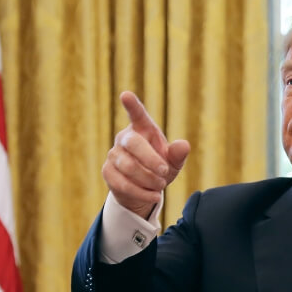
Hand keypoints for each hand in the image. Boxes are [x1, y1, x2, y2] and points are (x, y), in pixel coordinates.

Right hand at [101, 91, 190, 218]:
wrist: (143, 189)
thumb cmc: (159, 169)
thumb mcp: (173, 163)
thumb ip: (178, 154)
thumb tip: (183, 145)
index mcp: (142, 129)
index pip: (137, 114)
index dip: (132, 105)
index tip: (126, 95)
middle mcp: (125, 138)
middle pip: (133, 143)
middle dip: (151, 160)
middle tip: (165, 172)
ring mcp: (113, 154)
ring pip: (129, 166)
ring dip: (149, 179)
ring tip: (161, 185)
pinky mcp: (108, 171)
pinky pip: (123, 183)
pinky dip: (141, 192)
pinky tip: (154, 196)